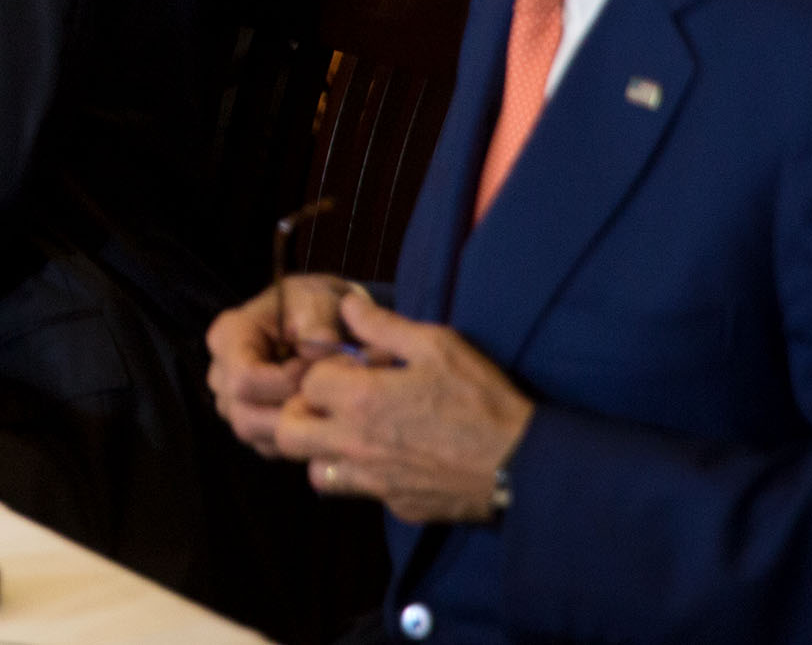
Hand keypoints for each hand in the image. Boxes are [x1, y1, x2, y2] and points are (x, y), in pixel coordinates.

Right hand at [206, 273, 359, 456]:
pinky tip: (313, 413)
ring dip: (292, 425)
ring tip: (320, 401)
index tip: (316, 368)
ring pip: (253, 434)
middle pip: (243, 415)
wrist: (321, 318)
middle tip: (323, 393)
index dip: (284, 383)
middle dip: (290, 410)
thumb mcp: (319, 301)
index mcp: (228, 336)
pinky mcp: (250, 421)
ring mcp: (232, 400)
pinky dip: (294, 436)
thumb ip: (319, 324)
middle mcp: (221, 372)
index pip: (244, 379)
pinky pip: (266, 445)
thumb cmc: (314, 306)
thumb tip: (316, 355)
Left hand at [269, 291, 533, 524]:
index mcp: (361, 399)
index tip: (353, 366)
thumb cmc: (480, 399)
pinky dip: (362, 475)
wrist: (523, 465)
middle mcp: (355, 444)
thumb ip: (382, 325)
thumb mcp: (436, 345)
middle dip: (300, 412)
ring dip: (324, 449)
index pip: (306, 381)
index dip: (325, 369)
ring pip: (314, 470)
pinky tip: (391, 456)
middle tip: (333, 401)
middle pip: (288, 433)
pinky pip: (358, 491)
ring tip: (354, 431)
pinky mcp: (395, 505)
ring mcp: (373, 480)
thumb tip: (347, 306)